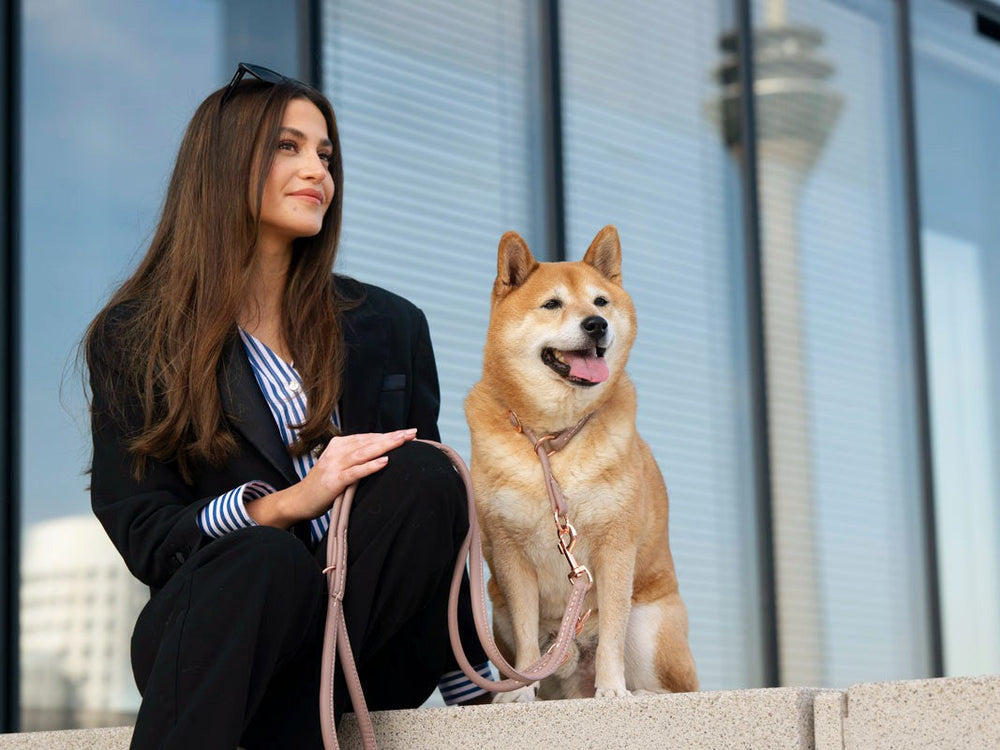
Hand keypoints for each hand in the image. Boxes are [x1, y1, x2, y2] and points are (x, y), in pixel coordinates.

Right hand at [248, 428, 416, 526]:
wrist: (299, 500)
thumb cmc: (323, 483)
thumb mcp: (339, 464)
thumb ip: (355, 457)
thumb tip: (381, 452)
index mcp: (339, 444)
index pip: (368, 437)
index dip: (388, 435)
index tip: (407, 433)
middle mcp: (337, 451)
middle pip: (369, 441)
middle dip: (392, 437)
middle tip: (412, 433)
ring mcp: (334, 465)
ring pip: (364, 452)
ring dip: (385, 446)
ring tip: (402, 442)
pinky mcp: (334, 481)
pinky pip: (355, 472)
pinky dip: (370, 466)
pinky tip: (384, 462)